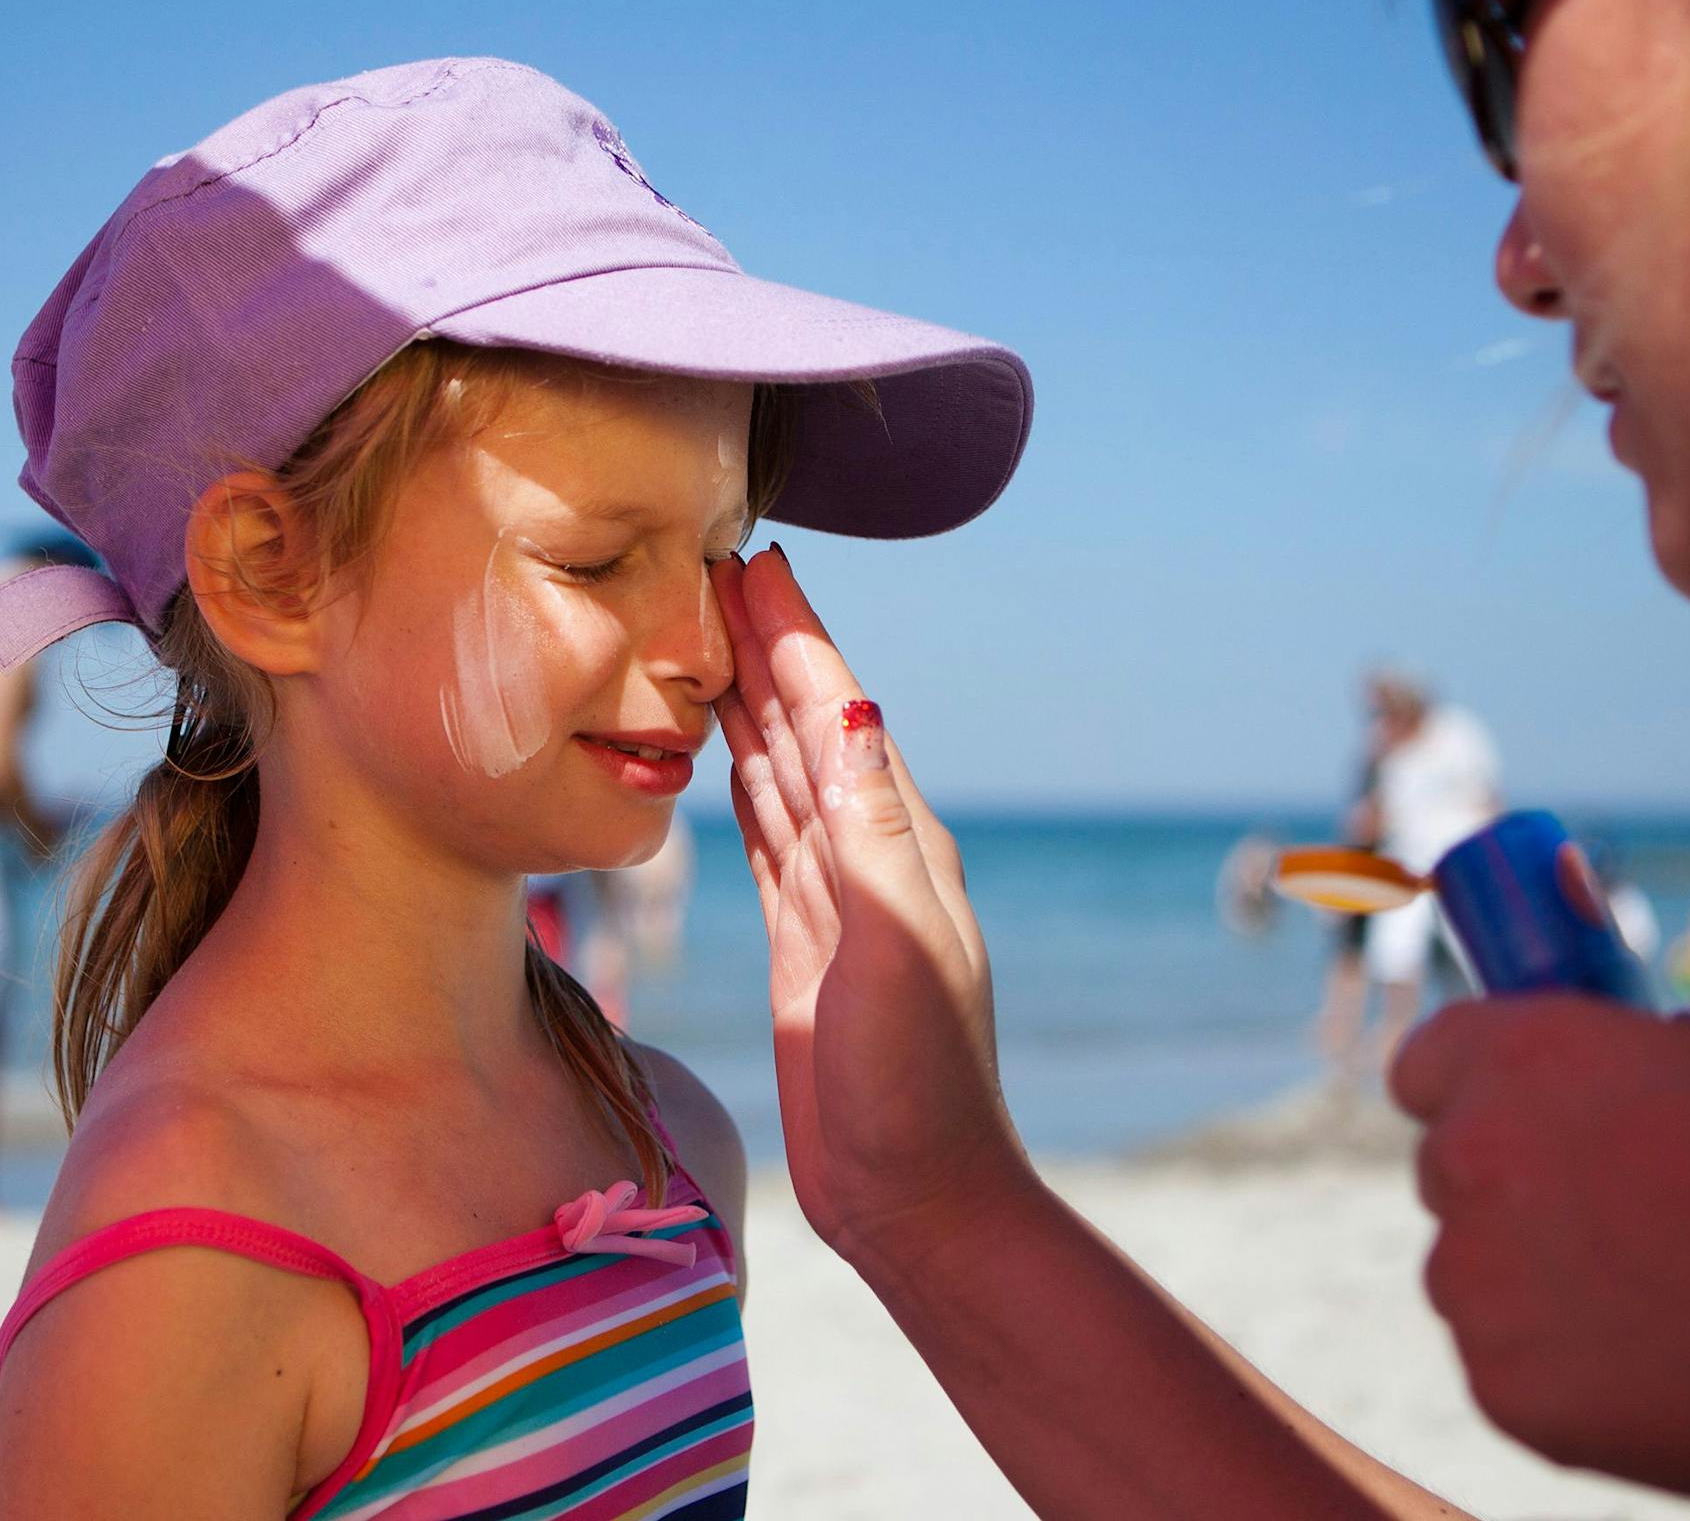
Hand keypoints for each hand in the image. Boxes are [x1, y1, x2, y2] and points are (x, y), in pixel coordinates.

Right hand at [709, 548, 1030, 1266]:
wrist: (913, 1189)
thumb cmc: (916, 1078)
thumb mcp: (898, 942)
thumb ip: (869, 828)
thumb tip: (852, 711)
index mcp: (900, 837)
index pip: (839, 713)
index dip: (799, 638)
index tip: (760, 564)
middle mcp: (869, 849)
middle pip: (805, 723)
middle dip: (766, 646)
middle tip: (718, 570)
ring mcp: (833, 891)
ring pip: (780, 767)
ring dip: (749, 699)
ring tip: (711, 634)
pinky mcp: (801, 934)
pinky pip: (766, 830)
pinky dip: (742, 776)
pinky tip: (725, 745)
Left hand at [1392, 996, 1689, 1515]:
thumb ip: (1684, 1049)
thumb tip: (1668, 1057)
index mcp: (1526, 1054)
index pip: (1428, 1063)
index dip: (1471, 1088)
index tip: (1518, 1114)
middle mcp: (1475, 1155)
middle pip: (1449, 1169)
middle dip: (1513, 1187)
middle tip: (1616, 1218)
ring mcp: (1477, 1277)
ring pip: (1471, 1270)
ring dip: (1530, 1279)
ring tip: (1650, 1298)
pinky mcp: (1501, 1387)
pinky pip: (1505, 1362)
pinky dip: (1560, 1367)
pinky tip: (1652, 1365)